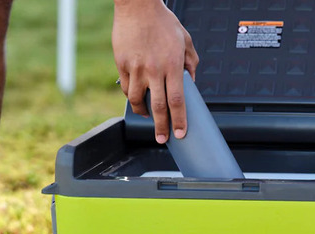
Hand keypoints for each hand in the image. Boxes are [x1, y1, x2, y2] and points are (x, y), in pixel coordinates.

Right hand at [112, 0, 198, 143]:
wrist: (137, 6)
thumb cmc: (162, 21)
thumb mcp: (185, 40)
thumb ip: (191, 62)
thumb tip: (192, 82)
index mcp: (173, 64)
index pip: (177, 100)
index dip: (179, 120)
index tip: (180, 133)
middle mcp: (154, 69)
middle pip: (158, 106)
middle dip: (161, 127)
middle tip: (163, 139)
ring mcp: (136, 67)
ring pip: (138, 100)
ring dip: (143, 113)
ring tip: (148, 118)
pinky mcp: (122, 64)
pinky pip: (127, 88)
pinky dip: (132, 97)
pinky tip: (137, 99)